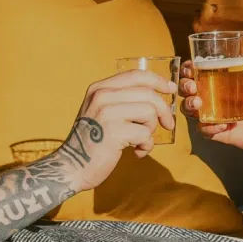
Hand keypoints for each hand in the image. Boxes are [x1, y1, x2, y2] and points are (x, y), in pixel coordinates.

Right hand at [57, 70, 176, 192]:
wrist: (72, 166)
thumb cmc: (92, 141)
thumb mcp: (101, 111)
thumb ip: (122, 100)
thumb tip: (159, 93)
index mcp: (99, 88)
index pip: (136, 75)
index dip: (158, 80)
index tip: (170, 89)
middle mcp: (102, 96)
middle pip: (148, 94)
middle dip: (163, 111)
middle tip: (167, 125)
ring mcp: (107, 112)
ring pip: (149, 112)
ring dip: (151, 130)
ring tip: (140, 140)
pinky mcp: (114, 132)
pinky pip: (145, 134)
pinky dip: (146, 146)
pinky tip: (136, 152)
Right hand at [179, 61, 242, 154]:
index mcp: (225, 82)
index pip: (201, 72)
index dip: (190, 69)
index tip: (189, 67)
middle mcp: (216, 97)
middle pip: (190, 90)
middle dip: (185, 86)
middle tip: (192, 87)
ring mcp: (216, 115)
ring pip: (191, 110)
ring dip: (189, 105)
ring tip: (198, 104)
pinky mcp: (220, 132)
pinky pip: (204, 130)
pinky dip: (207, 127)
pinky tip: (220, 126)